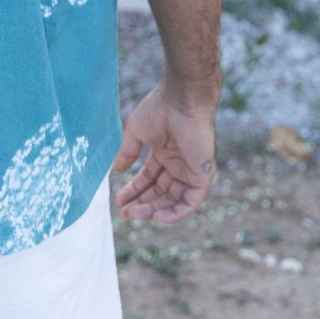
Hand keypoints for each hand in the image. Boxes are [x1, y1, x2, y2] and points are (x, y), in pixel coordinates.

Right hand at [111, 76, 218, 223]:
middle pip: (160, 192)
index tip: (119, 201)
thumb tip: (117, 170)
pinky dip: (175, 212)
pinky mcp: (202, 175)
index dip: (135, 191)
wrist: (181, 101)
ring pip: (173, 199)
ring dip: (154, 210)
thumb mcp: (136, 132)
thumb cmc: (159, 109)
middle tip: (124, 214)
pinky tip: (156, 216)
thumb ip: (128, 152)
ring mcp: (190, 170)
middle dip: (142, 204)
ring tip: (134, 215)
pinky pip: (190, 201)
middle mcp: (179, 164)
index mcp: (165, 152)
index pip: (150, 178)